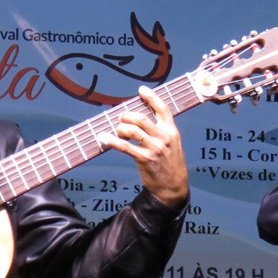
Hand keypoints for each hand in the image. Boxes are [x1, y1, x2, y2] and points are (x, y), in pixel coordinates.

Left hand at [99, 86, 188, 207]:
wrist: (173, 187)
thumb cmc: (171, 164)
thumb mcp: (173, 145)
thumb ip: (162, 132)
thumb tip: (142, 119)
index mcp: (172, 131)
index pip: (163, 109)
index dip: (152, 97)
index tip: (141, 90)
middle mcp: (164, 137)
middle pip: (142, 118)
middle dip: (127, 116)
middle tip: (121, 119)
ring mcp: (154, 148)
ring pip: (132, 130)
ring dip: (121, 128)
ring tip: (118, 132)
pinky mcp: (145, 159)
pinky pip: (125, 146)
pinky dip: (112, 141)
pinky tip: (104, 138)